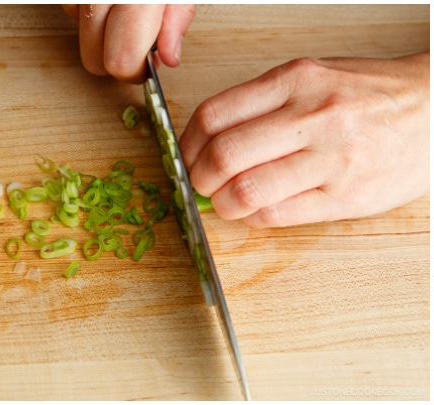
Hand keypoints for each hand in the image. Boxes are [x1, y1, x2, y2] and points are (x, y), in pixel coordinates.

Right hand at [62, 4, 195, 82]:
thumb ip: (177, 18)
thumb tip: (169, 57)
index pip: (122, 60)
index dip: (136, 72)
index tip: (147, 68)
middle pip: (94, 60)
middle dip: (117, 60)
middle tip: (139, 44)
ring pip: (80, 37)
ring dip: (101, 36)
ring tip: (125, 15)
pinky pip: (71, 14)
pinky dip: (89, 14)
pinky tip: (110, 3)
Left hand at [179, 52, 429, 227]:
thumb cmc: (369, 95)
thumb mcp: (312, 78)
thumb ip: (261, 105)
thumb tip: (206, 142)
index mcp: (295, 80)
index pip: (214, 116)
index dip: (188, 144)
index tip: (186, 156)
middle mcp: (312, 116)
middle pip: (223, 156)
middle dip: (199, 178)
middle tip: (201, 184)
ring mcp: (331, 159)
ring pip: (246, 191)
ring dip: (223, 204)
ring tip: (228, 202)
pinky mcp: (346, 196)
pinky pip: (278, 215)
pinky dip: (255, 217)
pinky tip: (258, 210)